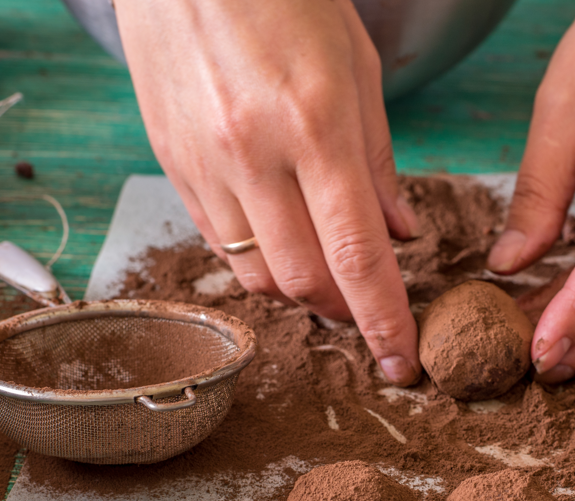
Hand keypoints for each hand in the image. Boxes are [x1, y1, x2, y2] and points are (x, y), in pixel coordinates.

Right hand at [114, 0, 422, 385]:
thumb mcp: (356, 66)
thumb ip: (380, 161)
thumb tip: (401, 235)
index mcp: (315, 126)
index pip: (356, 256)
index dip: (384, 320)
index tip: (402, 360)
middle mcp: (253, 155)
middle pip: (303, 282)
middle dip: (344, 313)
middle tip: (369, 312)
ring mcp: (204, 164)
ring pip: (255, 276)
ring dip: (299, 293)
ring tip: (326, 278)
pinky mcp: (171, 164)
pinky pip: (219, 246)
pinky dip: (257, 262)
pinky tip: (280, 243)